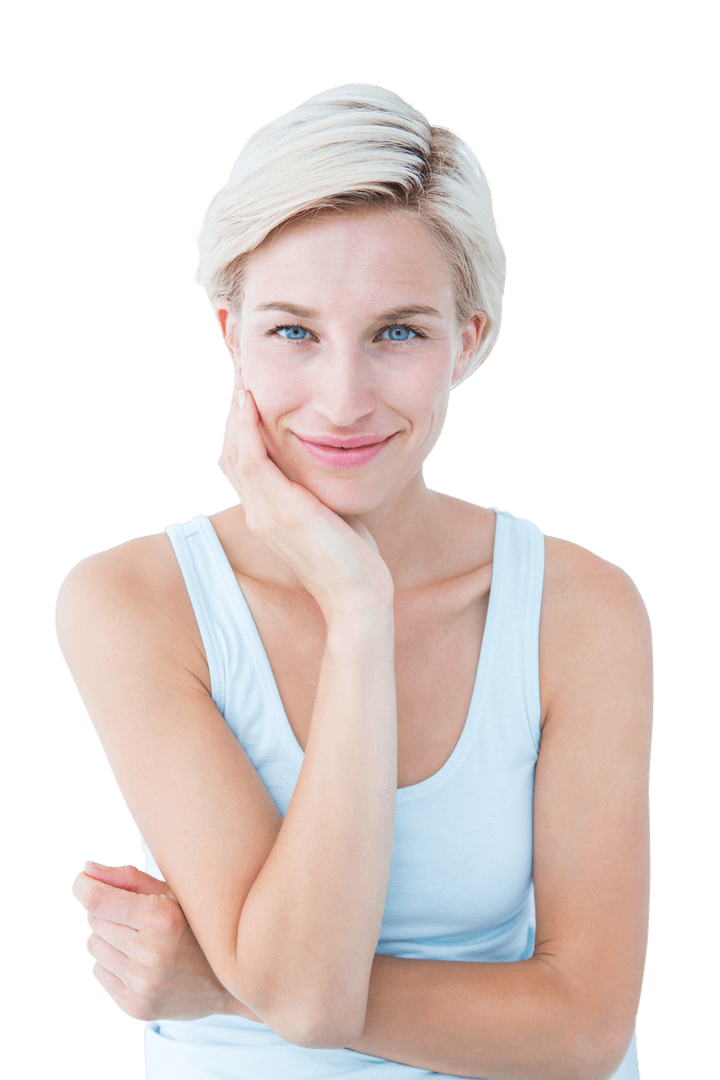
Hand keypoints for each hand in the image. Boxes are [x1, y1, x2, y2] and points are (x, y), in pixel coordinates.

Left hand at [70, 861, 262, 1023]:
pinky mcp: (134, 1007)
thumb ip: (128, 879)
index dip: (83, 886)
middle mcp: (150, 954)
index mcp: (163, 919)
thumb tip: (86, 870)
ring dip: (109, 937)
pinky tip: (140, 961)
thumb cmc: (198, 927)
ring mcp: (142, 985)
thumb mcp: (173, 895)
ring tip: (140, 938)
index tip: (82, 880)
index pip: (98, 901)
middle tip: (136, 913)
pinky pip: (100, 972)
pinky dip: (113, 962)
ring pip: (94, 945)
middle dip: (108, 911)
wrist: (229, 983)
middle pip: (95, 920)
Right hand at [217, 371, 394, 620]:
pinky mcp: (282, 510)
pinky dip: (246, 429)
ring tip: (243, 378)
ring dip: (236, 412)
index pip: (242, 463)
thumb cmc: (353, 559)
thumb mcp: (330, 515)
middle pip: (231, 452)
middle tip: (242, 375)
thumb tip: (329, 461)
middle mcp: (258, 512)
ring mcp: (265, 512)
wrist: (357, 596)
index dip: (241, 428)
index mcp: (266, 514)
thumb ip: (318, 489)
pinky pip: (252, 460)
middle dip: (234, 413)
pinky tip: (251, 402)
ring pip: (235, 451)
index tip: (251, 395)